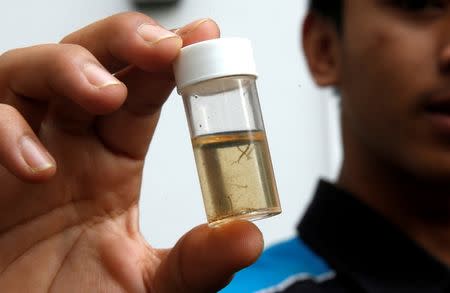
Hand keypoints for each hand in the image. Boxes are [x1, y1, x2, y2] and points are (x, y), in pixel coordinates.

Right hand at [0, 12, 262, 291]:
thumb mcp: (151, 285)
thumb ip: (197, 261)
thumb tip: (249, 238)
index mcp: (111, 164)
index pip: (142, 92)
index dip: (169, 60)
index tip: (202, 36)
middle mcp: (68, 149)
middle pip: (90, 62)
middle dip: (123, 42)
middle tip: (162, 48)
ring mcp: (19, 153)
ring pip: (31, 74)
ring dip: (68, 68)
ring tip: (104, 94)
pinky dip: (5, 132)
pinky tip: (38, 167)